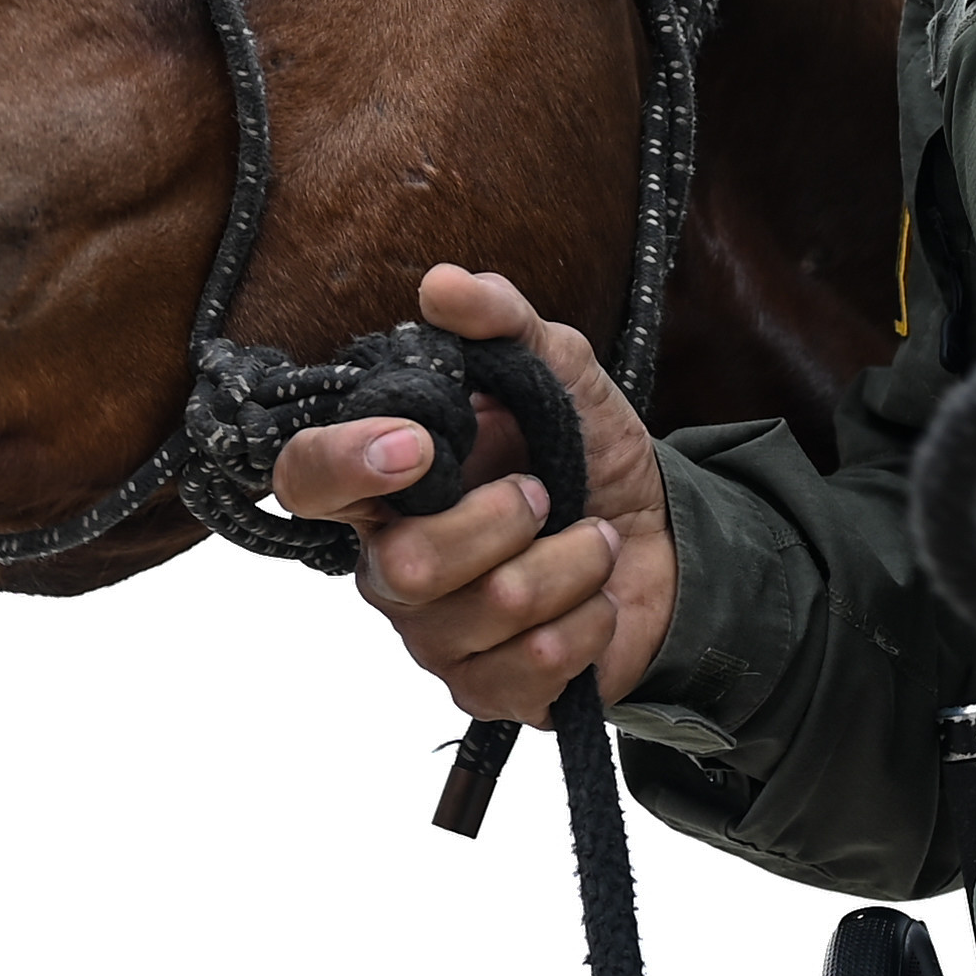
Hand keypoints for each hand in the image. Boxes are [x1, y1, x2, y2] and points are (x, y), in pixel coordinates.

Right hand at [267, 264, 673, 727]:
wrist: (670, 541)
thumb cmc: (589, 457)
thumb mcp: (561, 370)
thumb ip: (504, 321)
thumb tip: (443, 285)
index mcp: (387, 486)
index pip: (306, 481)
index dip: (344, 464)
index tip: (416, 442)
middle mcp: (392, 565)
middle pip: (406, 567)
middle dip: (503, 520)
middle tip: (548, 493)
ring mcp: (437, 637)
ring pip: (486, 613)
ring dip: (570, 565)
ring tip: (593, 542)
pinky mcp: (491, 690)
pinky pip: (532, 669)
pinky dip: (589, 622)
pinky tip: (596, 601)